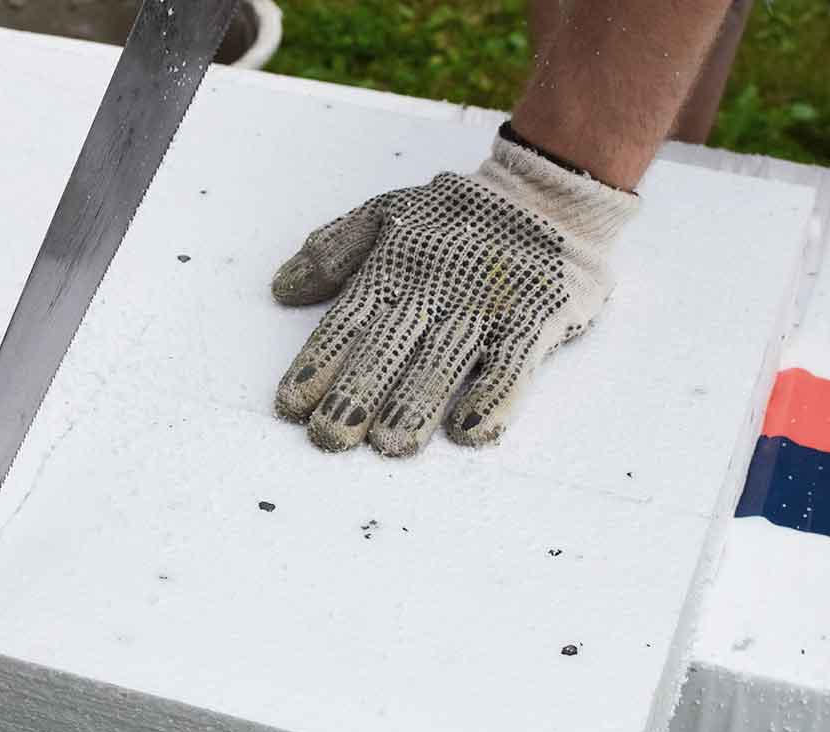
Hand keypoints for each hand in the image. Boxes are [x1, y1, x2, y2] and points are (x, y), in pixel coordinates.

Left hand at [271, 133, 637, 455]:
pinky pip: (515, 360)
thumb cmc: (458, 216)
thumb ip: (332, 251)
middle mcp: (434, 289)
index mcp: (393, 268)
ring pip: (445, 358)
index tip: (291, 404)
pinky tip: (470, 430)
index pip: (348, 321)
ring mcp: (486, 305)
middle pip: (390, 345)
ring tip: (391, 444)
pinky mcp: (535, 317)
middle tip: (330, 435)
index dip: (319, 362)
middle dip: (358, 391)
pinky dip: (495, 395)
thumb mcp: (387, 214)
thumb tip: (281, 289)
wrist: (548, 190)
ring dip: (417, 402)